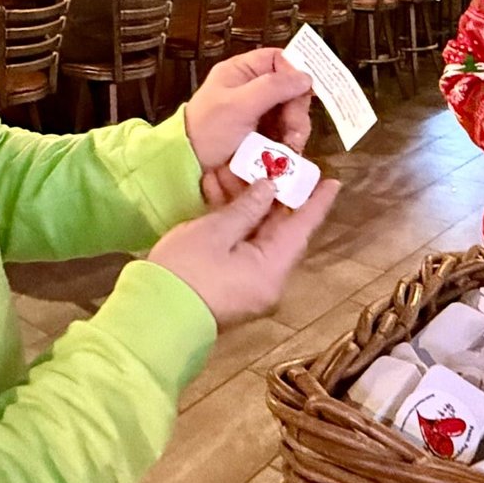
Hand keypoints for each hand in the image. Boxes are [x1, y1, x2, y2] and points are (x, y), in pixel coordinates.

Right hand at [148, 177, 340, 326]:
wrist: (151, 318)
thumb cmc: (185, 271)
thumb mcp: (216, 231)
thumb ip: (247, 207)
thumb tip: (270, 188)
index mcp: (272, 268)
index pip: (302, 228)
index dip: (316, 203)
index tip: (332, 182)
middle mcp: (268, 280)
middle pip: (279, 231)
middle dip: (272, 195)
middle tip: (271, 164)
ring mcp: (249, 285)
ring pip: (257, 237)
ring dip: (247, 206)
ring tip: (231, 171)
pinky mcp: (231, 286)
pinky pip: (242, 248)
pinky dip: (235, 223)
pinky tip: (219, 197)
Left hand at [184, 49, 312, 205]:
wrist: (189, 166)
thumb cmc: (207, 131)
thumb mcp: (238, 105)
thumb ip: (272, 87)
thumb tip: (306, 76)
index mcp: (241, 72)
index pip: (277, 59)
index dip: (295, 72)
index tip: (305, 91)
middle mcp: (252, 88)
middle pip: (290, 89)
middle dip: (296, 109)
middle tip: (294, 129)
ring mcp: (258, 113)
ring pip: (291, 113)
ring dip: (296, 129)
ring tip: (291, 145)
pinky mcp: (262, 136)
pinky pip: (285, 133)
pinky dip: (290, 142)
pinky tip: (287, 152)